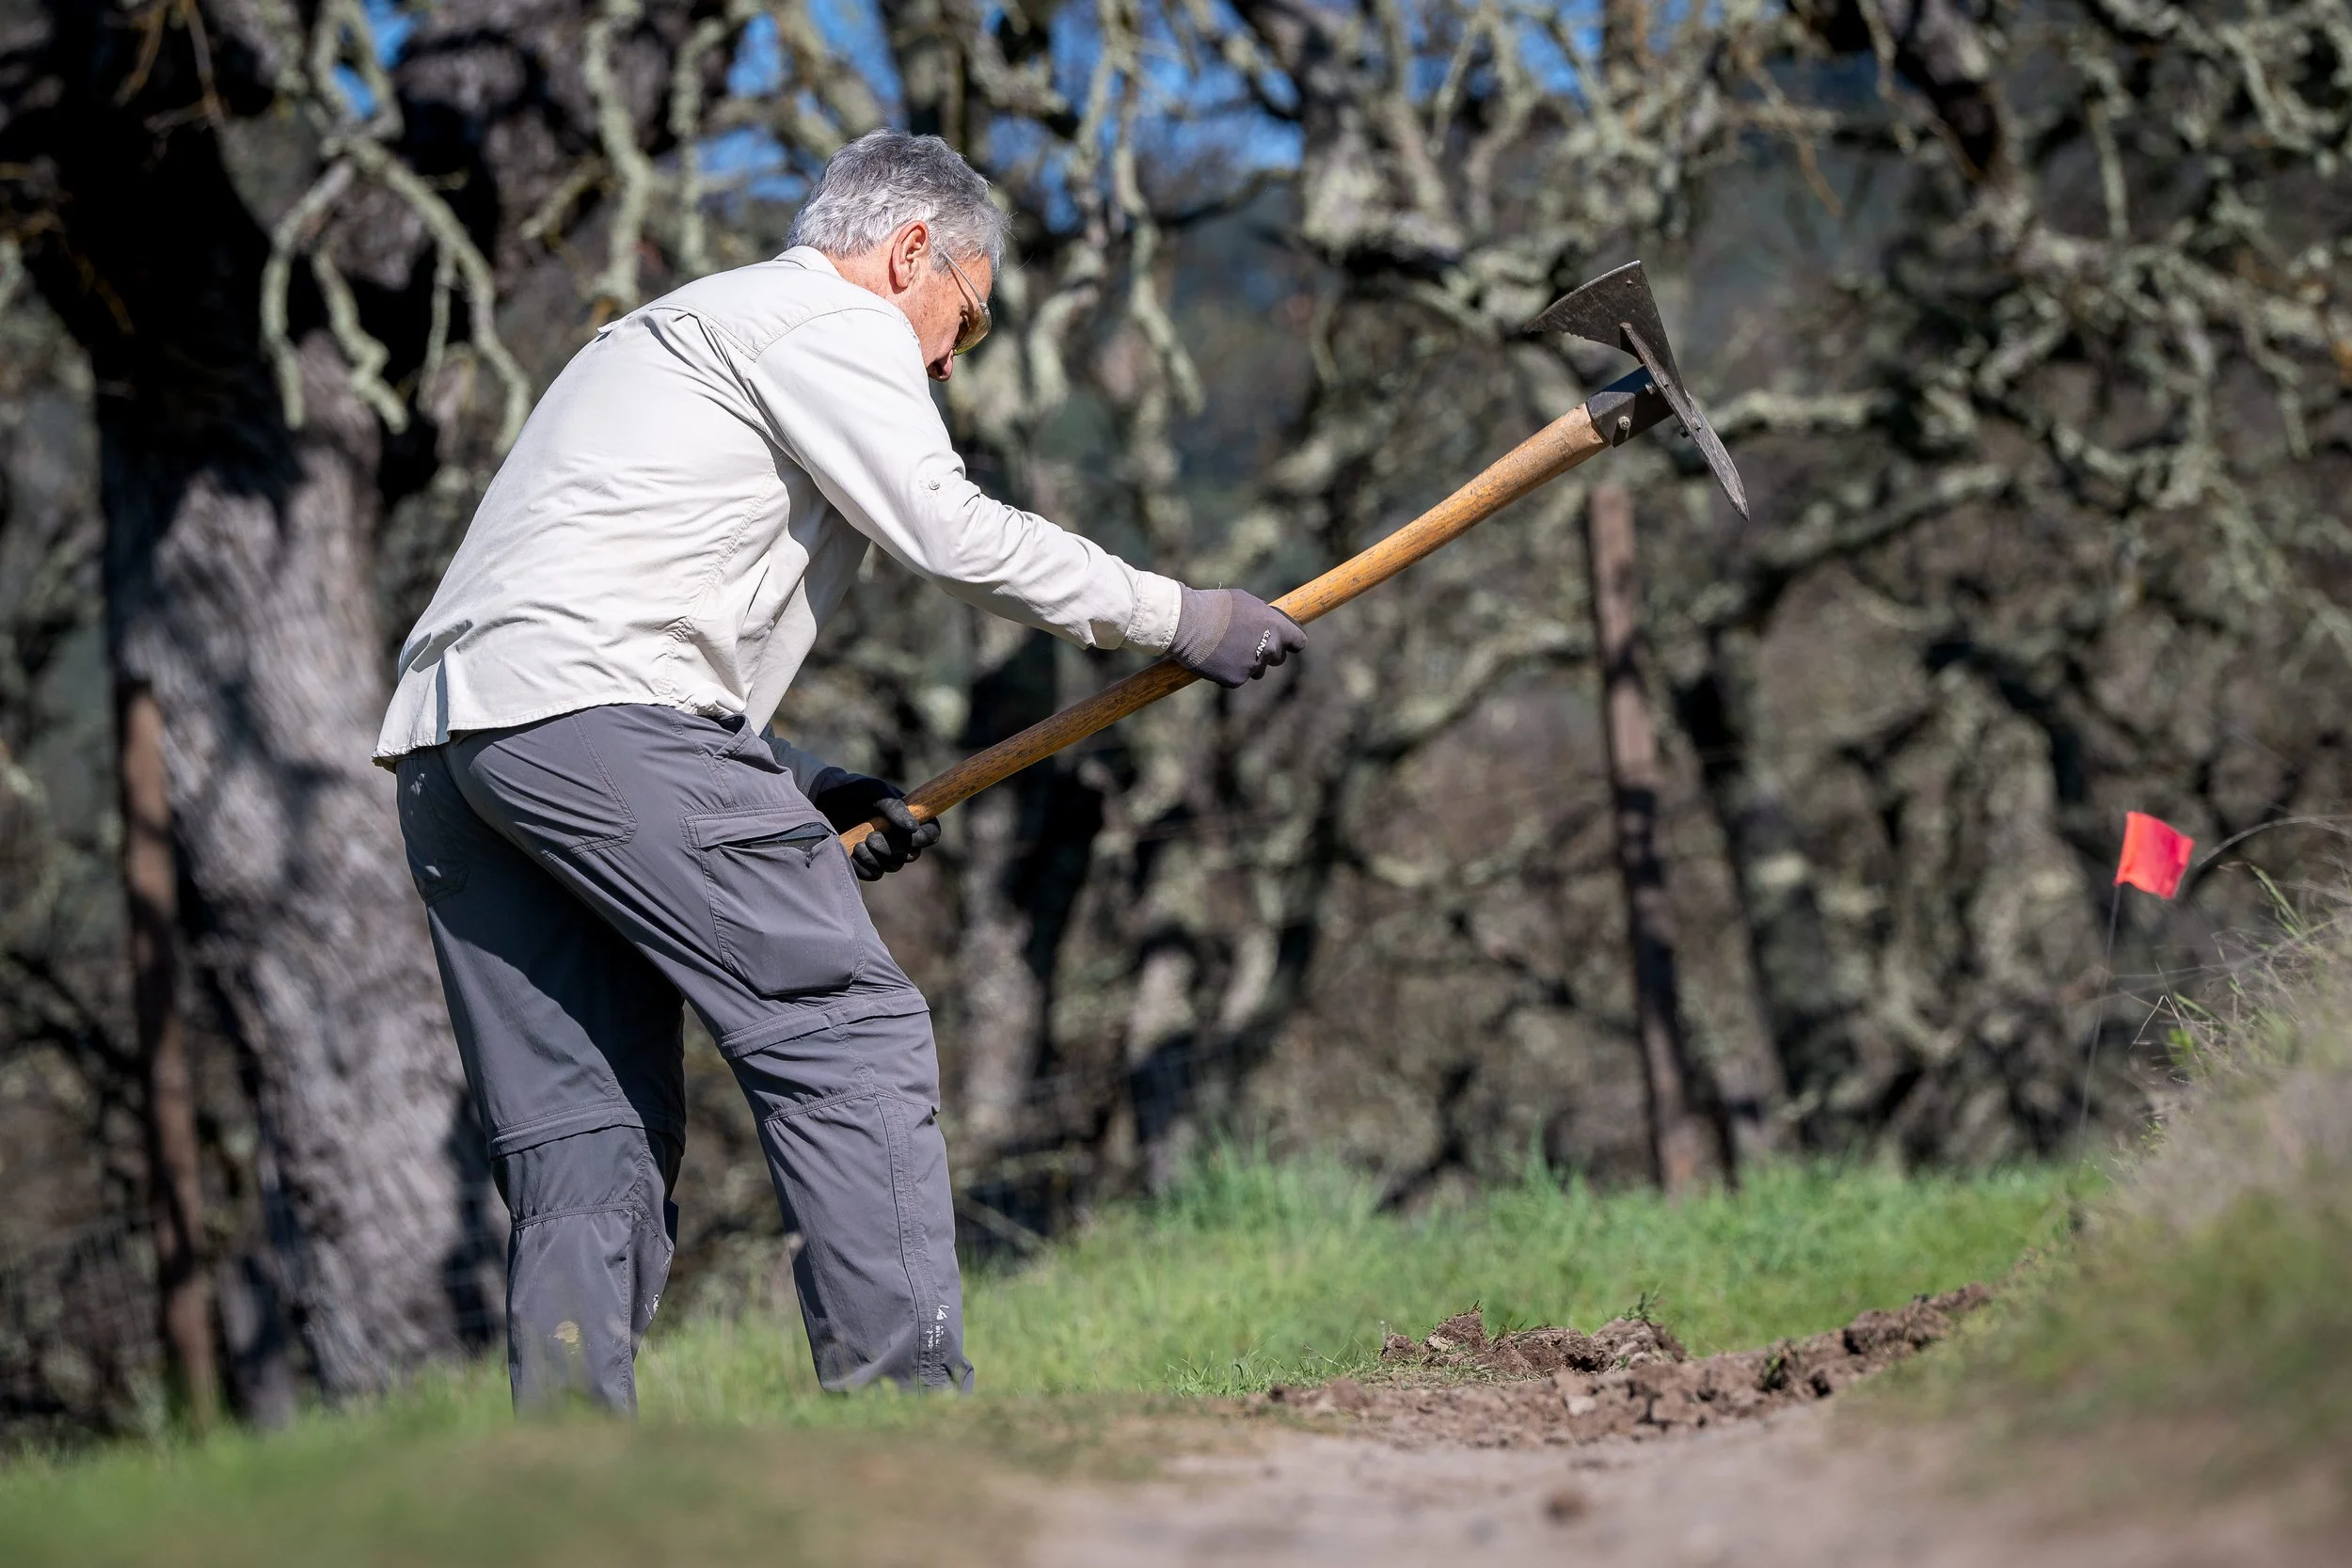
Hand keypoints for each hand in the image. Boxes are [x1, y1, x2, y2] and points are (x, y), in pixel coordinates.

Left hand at [809, 773, 940, 880]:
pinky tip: (851, 854)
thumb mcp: (874, 792)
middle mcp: (902, 837)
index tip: (909, 835)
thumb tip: (913, 828)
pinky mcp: (868, 863)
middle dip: (893, 849)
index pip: (931, 834)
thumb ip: (894, 807)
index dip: (924, 839)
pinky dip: (864, 867)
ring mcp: (885, 852)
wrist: (824, 800)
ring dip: (877, 858)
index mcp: (911, 817)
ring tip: (859, 845)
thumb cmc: (854, 791)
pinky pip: (874, 874)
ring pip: (893, 866)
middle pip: (911, 854)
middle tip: (872, 838)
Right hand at [1168, 586, 1306, 687]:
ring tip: (1226, 648)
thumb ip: (1262, 615)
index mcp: (1276, 626)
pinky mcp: (1236, 680)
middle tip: (1245, 643)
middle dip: (1266, 652)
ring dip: (1248, 663)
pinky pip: (1238, 678)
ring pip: (1257, 670)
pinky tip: (1215, 658)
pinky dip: (1228, 671)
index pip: (1298, 642)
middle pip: (1278, 658)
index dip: (1291, 642)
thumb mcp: (1244, 601)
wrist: (1186, 623)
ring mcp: (1253, 666)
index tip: (1285, 643)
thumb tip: (1268, 622)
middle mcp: (1269, 648)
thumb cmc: (1214, 606)